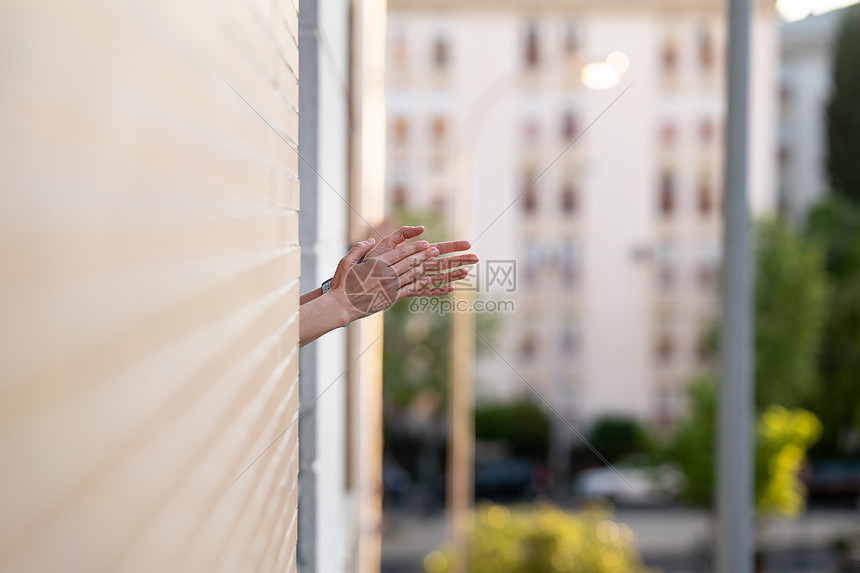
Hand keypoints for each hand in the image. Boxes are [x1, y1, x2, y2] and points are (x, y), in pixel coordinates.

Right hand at [328, 237, 439, 321]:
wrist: (341, 306)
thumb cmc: (342, 284)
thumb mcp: (346, 262)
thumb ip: (359, 248)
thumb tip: (371, 240)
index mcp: (376, 264)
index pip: (401, 253)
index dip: (415, 247)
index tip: (425, 243)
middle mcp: (386, 274)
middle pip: (410, 262)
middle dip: (424, 255)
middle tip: (436, 250)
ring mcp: (389, 287)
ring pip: (412, 275)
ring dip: (425, 267)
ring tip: (435, 262)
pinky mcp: (391, 298)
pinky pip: (408, 289)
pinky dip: (419, 284)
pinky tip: (427, 280)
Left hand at [362, 226, 479, 297]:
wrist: (357, 281)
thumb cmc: (370, 261)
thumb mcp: (387, 243)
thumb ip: (403, 234)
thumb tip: (423, 229)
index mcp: (415, 253)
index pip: (439, 248)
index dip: (454, 246)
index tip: (468, 244)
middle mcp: (417, 266)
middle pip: (443, 262)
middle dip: (460, 260)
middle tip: (476, 258)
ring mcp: (414, 279)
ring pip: (438, 277)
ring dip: (452, 275)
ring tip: (466, 273)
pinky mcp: (407, 291)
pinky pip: (425, 291)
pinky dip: (437, 290)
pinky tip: (450, 289)